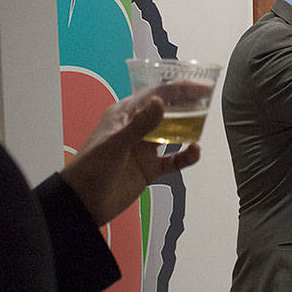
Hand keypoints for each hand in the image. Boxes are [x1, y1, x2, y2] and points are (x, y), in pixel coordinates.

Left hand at [60, 83, 205, 224]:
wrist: (82, 203)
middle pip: (167, 111)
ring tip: (204, 125)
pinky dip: (186, 156)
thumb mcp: (115, 144)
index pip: (156, 95)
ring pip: (173, 133)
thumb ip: (140, 125)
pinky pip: (173, 160)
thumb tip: (160, 101)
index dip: (179, 89)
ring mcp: (144, 149)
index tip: (201, 87)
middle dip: (188, 105)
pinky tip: (195, 152)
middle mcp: (136, 128)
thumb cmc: (90, 169)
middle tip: (208, 100)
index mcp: (125, 115)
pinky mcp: (149, 168)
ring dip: (189, 129)